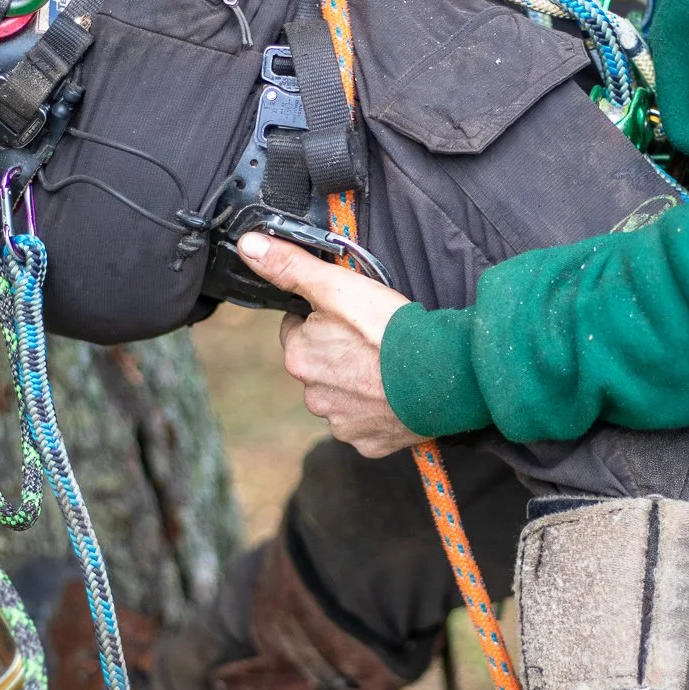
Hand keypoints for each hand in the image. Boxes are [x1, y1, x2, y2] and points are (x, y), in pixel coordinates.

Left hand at [236, 232, 421, 458]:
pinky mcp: (368, 443)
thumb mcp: (336, 286)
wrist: (439, 375)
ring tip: (387, 367)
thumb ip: (290, 266)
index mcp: (299, 358)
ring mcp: (341, 423)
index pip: (299, 330)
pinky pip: (366, 423)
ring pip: (342, 396)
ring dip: (358, 383)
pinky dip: (378, 410)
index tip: (349, 316)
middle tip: (372, 340)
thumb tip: (249, 246)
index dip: (323, 318)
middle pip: (320, 365)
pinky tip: (395, 393)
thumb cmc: (388, 330)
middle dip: (339, 354)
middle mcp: (313, 396)